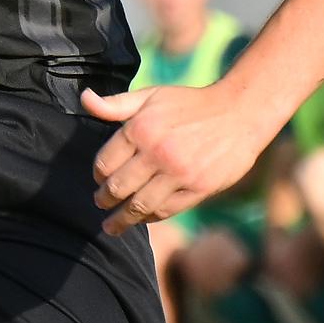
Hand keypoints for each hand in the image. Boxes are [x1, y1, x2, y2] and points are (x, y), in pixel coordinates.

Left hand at [80, 82, 277, 235]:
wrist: (239, 113)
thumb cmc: (191, 103)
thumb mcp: (152, 96)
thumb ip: (116, 104)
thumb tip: (84, 99)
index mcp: (141, 128)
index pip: (105, 163)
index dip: (98, 175)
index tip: (99, 180)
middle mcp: (156, 152)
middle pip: (117, 188)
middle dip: (104, 200)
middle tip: (100, 204)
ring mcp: (178, 173)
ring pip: (139, 206)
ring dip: (121, 219)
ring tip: (112, 226)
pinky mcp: (197, 188)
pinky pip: (166, 210)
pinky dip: (150, 218)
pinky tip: (143, 219)